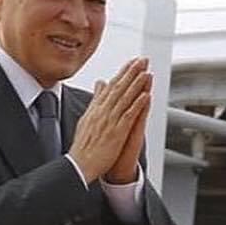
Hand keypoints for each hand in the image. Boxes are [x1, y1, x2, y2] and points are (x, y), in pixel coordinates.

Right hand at [70, 57, 151, 183]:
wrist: (79, 164)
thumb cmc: (83, 146)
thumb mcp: (86, 119)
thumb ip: (95, 100)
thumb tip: (100, 84)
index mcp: (96, 109)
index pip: (111, 86)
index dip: (123, 73)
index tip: (132, 62)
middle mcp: (102, 112)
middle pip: (119, 88)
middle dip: (131, 72)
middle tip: (142, 60)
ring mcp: (109, 121)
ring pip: (124, 98)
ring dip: (136, 84)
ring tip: (146, 71)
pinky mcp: (116, 132)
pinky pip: (128, 115)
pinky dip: (137, 104)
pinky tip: (145, 95)